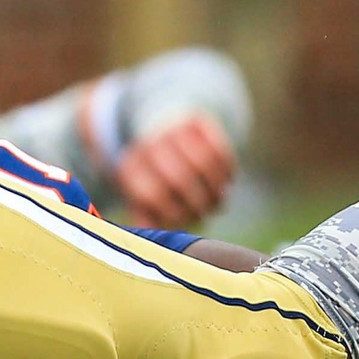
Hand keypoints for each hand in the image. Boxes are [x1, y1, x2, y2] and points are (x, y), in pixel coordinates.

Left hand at [113, 111, 237, 227]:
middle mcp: (150, 143)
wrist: (158, 126)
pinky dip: (228, 169)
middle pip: (180, 180)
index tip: (183, 222)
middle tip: (205, 213)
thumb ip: (145, 217)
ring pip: (204, 163)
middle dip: (197, 204)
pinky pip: (220, 148)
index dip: (173, 215)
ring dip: (216, 188)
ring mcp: (173, 128)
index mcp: (130, 165)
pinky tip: (227, 180)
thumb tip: (155, 238)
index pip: (153, 196)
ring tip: (218, 199)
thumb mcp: (139, 193)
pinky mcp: (197, 120)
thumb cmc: (151, 174)